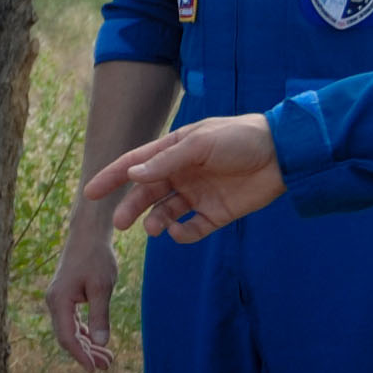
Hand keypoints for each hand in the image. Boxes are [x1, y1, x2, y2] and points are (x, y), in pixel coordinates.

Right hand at [43, 222, 121, 371]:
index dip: (80, 355)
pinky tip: (98, 341)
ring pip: (71, 330)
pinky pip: (73, 321)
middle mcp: (54, 303)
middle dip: (86, 353)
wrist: (88, 234)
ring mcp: (59, 300)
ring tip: (106, 359)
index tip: (93, 369)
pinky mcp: (66, 297)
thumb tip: (101, 343)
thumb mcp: (102, 288)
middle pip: (67, 337)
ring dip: (87, 345)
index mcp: (59, 301)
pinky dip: (86, 333)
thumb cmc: (96, 257)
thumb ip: (100, 316)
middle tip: (107, 366)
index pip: (67, 337)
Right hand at [86, 113, 283, 240]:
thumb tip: (132, 175)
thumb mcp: (200, 144)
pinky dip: (183, 234)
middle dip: (131, 208)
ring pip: (165, 213)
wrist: (282, 154)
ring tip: (153, 229)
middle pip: (147, 194)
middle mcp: (182, 174)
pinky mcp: (216, 213)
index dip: (111, 178)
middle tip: (119, 224)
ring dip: (155, 222)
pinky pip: (192, 228)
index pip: (135, 165)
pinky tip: (180, 231)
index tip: (90, 192)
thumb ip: (166, 161)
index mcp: (174, 151)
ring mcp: (198, 195)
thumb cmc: (240, 138)